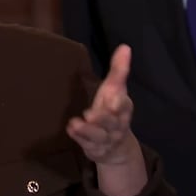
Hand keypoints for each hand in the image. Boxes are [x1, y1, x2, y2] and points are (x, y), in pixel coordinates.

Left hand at [67, 44, 139, 165]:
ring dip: (87, 130)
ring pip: (98, 136)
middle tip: (91, 114)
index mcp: (123, 109)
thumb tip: (125, 47)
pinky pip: (87, 144)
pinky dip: (79, 138)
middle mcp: (117, 125)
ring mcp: (106, 139)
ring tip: (75, 123)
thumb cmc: (112, 110)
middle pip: (111, 122)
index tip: (113, 97)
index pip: (125, 106)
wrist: (117, 147)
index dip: (119, 103)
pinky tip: (70, 130)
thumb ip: (119, 70)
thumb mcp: (115, 90)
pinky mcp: (95, 148)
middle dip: (102, 118)